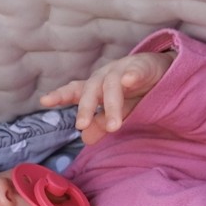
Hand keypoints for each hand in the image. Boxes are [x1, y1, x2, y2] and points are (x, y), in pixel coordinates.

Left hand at [39, 49, 174, 145]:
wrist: (161, 71)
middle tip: (82, 125)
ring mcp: (123, 69)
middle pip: (91, 89)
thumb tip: (85, 139)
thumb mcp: (116, 111)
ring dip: (111, 105)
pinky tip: (130, 81)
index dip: (60, 95)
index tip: (44, 101)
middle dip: (85, 107)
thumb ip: (101, 123)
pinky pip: (136, 70)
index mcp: (96, 87)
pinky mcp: (142, 66)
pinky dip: (132, 75)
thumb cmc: (134, 92)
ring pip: (112, 85)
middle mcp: (104, 76)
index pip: (75, 91)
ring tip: (114, 126)